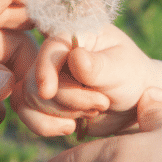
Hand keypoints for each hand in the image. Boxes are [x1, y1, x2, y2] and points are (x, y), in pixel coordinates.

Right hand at [11, 25, 158, 136]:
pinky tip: (71, 127)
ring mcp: (47, 76)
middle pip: (36, 79)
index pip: (51, 47)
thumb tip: (76, 57)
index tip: (48, 92)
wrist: (133, 101)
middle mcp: (55, 53)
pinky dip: (46, 126)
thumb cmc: (132, 76)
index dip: (45, 69)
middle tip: (102, 103)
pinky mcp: (43, 99)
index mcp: (74, 33)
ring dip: (62, 113)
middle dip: (69, 100)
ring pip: (29, 99)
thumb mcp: (121, 69)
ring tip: (94, 110)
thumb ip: (98, 66)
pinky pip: (28, 114)